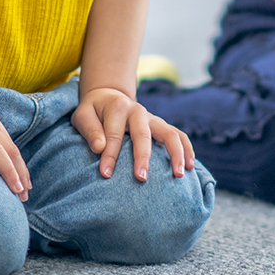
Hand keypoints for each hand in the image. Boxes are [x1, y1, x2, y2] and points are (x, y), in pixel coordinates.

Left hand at [72, 86, 194, 180]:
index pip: (114, 135)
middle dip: (143, 157)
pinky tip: (191, 166)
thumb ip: (90, 130)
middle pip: (143, 134)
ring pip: (169, 133)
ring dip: (176, 153)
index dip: (110, 155)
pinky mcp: (160, 125)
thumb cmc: (93, 111)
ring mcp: (152, 118)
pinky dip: (187, 149)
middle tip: (141, 178)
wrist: (108, 96)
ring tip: (179, 174)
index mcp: (117, 107)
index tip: (105, 174)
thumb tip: (99, 148)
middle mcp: (138, 111)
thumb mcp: (82, 115)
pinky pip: (178, 135)